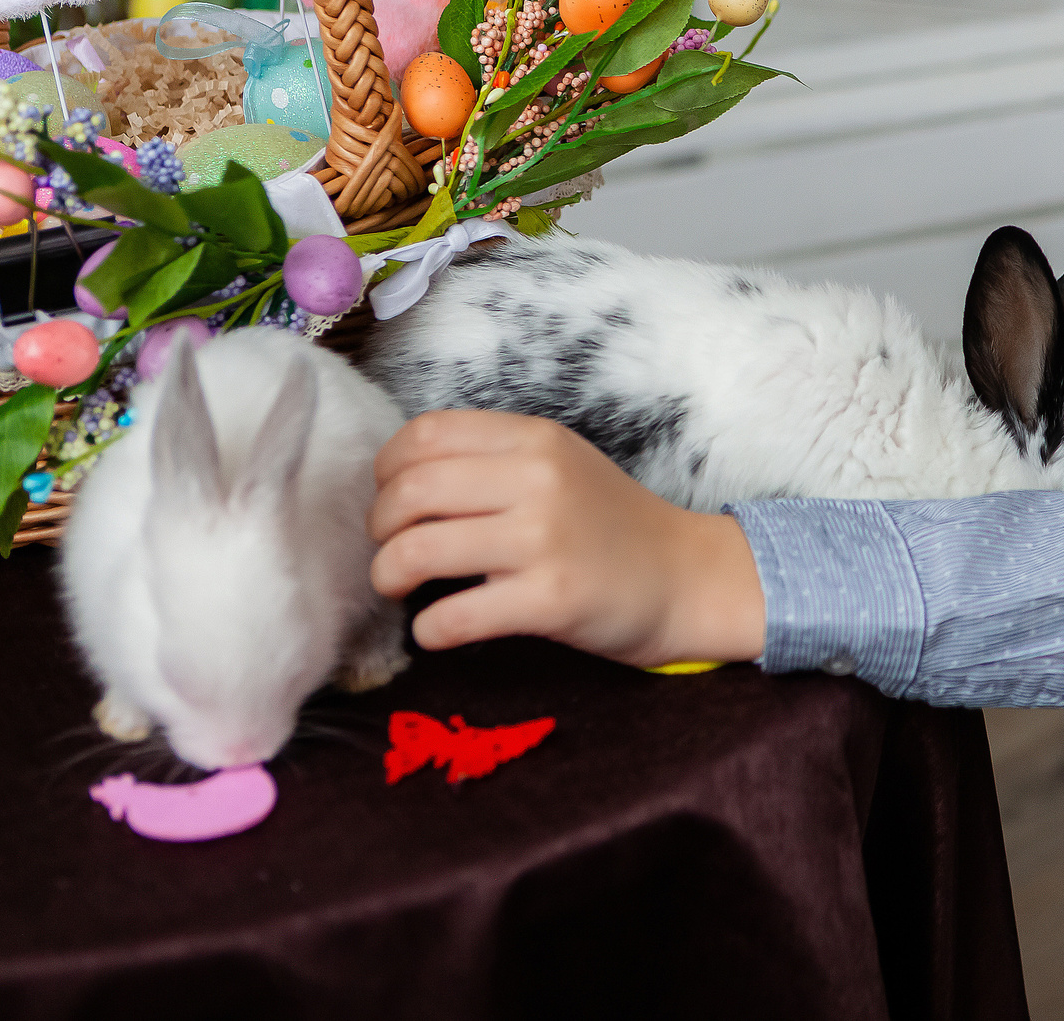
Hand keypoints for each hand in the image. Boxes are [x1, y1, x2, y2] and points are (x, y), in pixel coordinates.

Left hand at [367, 410, 765, 667]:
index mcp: (536, 439)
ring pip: (418, 552)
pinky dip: (428, 629)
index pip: (425, 434)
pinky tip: (438, 629)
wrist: (684, 577)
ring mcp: (545, 540)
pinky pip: (452, 617)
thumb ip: (491, 459)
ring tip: (401, 588)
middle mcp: (539, 480)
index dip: (387, 470)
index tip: (393, 499)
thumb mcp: (559, 465)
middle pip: (410, 491)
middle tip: (392, 549)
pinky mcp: (551, 600)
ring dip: (389, 576)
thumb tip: (398, 480)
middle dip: (379, 527)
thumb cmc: (608, 523)